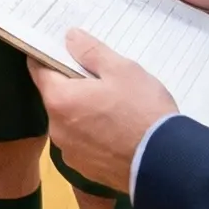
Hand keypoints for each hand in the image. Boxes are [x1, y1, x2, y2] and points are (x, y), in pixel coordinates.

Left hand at [31, 30, 176, 194]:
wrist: (169, 165)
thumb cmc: (143, 111)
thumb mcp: (122, 70)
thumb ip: (91, 51)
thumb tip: (69, 37)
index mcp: (59, 100)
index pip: (39, 70)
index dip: (49, 57)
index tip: (63, 51)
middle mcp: (57, 128)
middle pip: (56, 97)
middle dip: (73, 87)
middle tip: (101, 80)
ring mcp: (71, 153)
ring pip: (70, 122)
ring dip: (84, 113)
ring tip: (114, 108)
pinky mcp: (87, 170)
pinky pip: (84, 144)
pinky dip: (94, 136)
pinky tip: (118, 133)